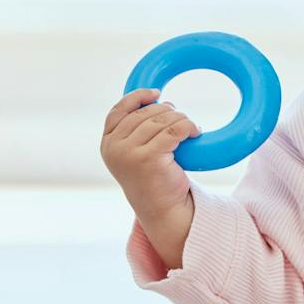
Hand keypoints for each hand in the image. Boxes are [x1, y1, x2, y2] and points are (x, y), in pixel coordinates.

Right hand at [100, 88, 201, 219]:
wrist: (162, 210)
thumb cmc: (153, 178)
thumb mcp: (135, 152)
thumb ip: (136, 129)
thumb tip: (156, 99)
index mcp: (108, 143)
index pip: (118, 110)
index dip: (137, 97)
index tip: (156, 93)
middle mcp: (114, 148)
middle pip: (144, 114)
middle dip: (166, 111)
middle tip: (181, 118)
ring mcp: (129, 154)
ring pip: (161, 121)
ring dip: (180, 119)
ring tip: (190, 127)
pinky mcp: (149, 159)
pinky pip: (174, 131)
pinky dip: (188, 127)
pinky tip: (195, 132)